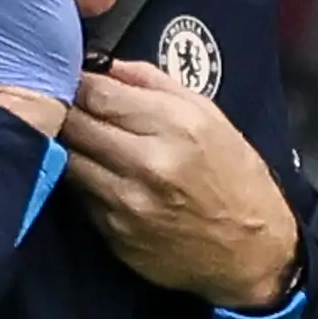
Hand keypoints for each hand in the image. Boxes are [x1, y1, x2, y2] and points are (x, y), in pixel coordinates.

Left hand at [61, 60, 301, 308]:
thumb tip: (106, 64)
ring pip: (67, 158)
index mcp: (178, 125)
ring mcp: (128, 201)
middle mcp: (150, 162)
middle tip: (65, 106)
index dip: (76, 81)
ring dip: (67, 146)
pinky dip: (82, 182)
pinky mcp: (115, 233)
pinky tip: (100, 178)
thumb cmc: (236, 181)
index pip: (97, 91)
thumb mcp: (211, 118)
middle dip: (64, 109)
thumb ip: (155, 83)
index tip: (72, 79)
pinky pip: (79, 195)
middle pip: (73, 121)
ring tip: (80, 141)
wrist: (253, 254)